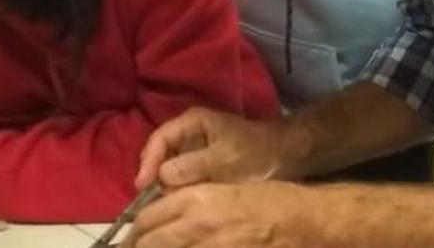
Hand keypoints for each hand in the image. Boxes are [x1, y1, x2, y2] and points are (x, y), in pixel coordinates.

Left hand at [123, 181, 325, 247]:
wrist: (301, 219)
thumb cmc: (267, 200)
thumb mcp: (223, 191)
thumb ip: (192, 204)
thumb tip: (166, 220)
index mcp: (195, 199)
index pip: (146, 219)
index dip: (134, 233)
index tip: (132, 240)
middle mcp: (196, 223)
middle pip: (148, 243)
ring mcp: (209, 246)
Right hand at [135, 108, 301, 189]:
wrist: (283, 155)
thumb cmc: (254, 153)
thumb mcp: (225, 160)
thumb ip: (194, 166)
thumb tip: (163, 176)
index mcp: (192, 121)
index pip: (159, 138)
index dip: (148, 161)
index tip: (143, 185)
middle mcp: (188, 131)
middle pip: (159, 152)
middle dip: (154, 174)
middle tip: (152, 198)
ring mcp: (193, 146)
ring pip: (168, 164)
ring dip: (164, 182)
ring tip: (164, 201)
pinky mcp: (200, 162)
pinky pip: (180, 173)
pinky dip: (176, 186)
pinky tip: (178, 200)